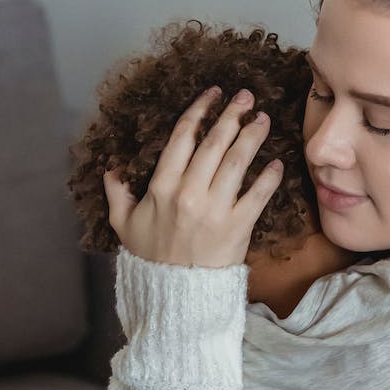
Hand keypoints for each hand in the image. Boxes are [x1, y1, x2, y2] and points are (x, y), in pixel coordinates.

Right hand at [102, 86, 284, 267]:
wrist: (176, 294)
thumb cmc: (151, 258)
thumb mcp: (123, 225)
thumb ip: (117, 193)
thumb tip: (112, 168)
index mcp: (161, 186)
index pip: (182, 137)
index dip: (199, 111)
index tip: (212, 94)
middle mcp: (189, 192)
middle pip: (214, 143)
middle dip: (231, 115)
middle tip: (246, 96)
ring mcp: (215, 209)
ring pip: (237, 162)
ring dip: (252, 136)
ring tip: (263, 119)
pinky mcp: (238, 227)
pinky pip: (257, 195)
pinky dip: (269, 177)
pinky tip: (277, 163)